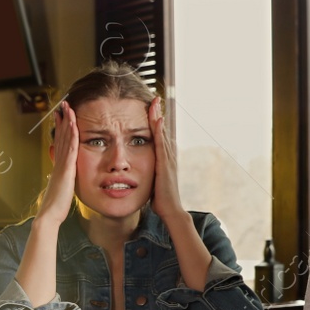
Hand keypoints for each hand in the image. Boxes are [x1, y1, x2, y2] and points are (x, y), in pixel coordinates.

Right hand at [37, 101, 78, 225]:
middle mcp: (59, 162)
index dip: (61, 128)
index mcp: (58, 166)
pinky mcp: (66, 169)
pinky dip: (72, 135)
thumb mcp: (60, 189)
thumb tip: (61, 175)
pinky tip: (74, 125)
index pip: (60, 142)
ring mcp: (62, 165)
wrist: (49, 215)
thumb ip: (62, 178)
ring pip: (65, 139)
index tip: (61, 115)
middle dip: (63, 119)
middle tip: (63, 104)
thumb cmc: (55, 206)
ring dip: (67, 122)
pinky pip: (71, 149)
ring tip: (67, 108)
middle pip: (61, 136)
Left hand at [147, 96, 186, 220]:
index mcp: (164, 159)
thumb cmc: (160, 198)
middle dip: (158, 114)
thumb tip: (139, 169)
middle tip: (155, 98)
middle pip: (162, 130)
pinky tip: (157, 119)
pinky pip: (161, 143)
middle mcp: (168, 156)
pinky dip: (160, 130)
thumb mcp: (153, 181)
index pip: (159, 136)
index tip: (151, 108)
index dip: (155, 122)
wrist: (170, 210)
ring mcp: (168, 159)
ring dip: (159, 117)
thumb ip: (148, 172)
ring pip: (162, 133)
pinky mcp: (164, 164)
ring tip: (155, 102)